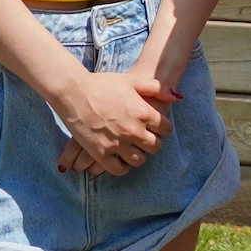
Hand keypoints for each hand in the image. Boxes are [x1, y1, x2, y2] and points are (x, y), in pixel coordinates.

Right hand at [49, 69, 175, 175]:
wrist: (75, 92)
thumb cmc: (103, 84)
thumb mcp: (132, 80)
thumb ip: (156, 87)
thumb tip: (174, 96)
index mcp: (143, 113)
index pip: (166, 129)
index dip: (163, 128)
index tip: (158, 128)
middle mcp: (133, 131)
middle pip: (155, 147)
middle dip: (154, 143)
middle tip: (147, 139)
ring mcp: (117, 144)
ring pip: (139, 160)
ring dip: (139, 155)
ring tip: (134, 148)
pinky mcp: (101, 154)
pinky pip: (119, 170)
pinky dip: (123, 167)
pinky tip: (122, 159)